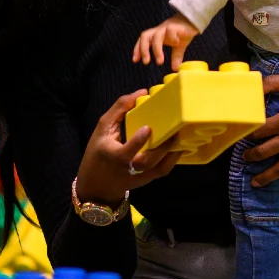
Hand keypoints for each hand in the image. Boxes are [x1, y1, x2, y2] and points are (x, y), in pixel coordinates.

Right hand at [75, 90, 184, 205]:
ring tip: (181, 135)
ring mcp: (139, 177)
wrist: (97, 185)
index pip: (125, 153)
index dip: (137, 142)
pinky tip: (179, 145)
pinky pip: (163, 170)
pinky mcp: (147, 180)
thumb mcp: (103, 128)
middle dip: (162, 147)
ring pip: (159, 169)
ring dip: (172, 152)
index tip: (147, 128)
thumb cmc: (99, 152)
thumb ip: (119, 109)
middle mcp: (127, 169)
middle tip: (174, 130)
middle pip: (147, 162)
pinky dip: (173, 158)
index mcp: (113, 156)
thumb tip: (142, 92)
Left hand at [133, 13, 199, 69]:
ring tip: (160, 62)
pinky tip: (177, 43)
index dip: (137, 49)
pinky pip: (170, 31)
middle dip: (143, 49)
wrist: (194, 21)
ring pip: (156, 36)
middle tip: (146, 62)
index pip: (143, 40)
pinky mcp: (176, 26)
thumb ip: (175, 57)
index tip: (135, 60)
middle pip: (145, 36)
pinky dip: (172, 38)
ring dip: (156, 49)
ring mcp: (167, 27)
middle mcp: (159, 30)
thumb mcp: (178, 47)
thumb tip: (175, 68)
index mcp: (157, 34)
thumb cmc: (183, 33)